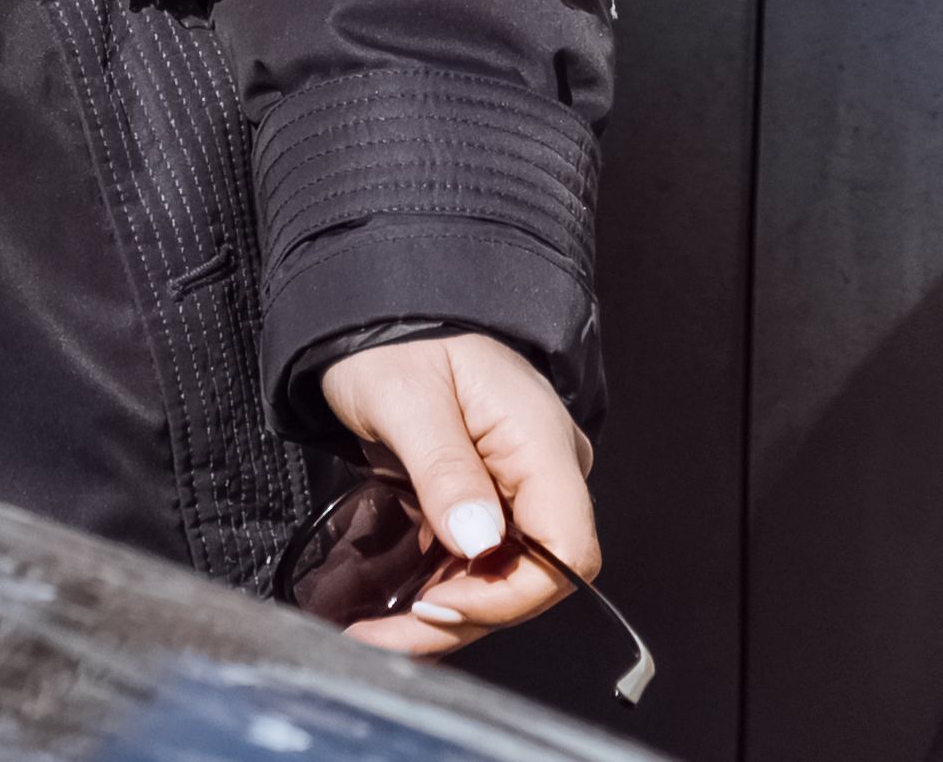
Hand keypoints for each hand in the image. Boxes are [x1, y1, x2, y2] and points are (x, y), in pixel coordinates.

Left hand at [316, 330, 597, 658]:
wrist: (380, 310)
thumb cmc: (399, 337)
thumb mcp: (408, 399)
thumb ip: (446, 471)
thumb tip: (479, 541)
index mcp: (539, 440)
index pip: (566, 550)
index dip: (509, 594)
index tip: (440, 602)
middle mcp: (542, 469)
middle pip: (529, 577)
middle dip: (460, 618)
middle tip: (386, 633)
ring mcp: (517, 486)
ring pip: (499, 580)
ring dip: (442, 614)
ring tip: (376, 630)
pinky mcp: (490, 498)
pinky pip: (477, 561)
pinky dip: (438, 588)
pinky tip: (393, 606)